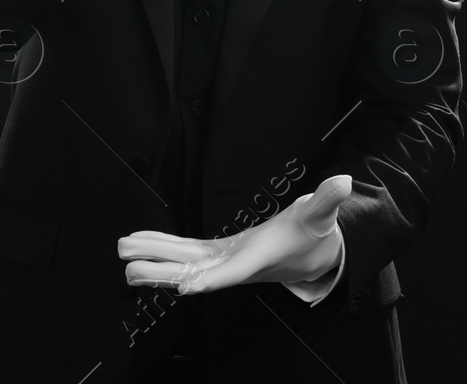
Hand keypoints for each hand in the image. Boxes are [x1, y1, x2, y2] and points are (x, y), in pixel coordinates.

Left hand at [117, 174, 349, 293]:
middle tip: (129, 270)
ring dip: (154, 259)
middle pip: (195, 271)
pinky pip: (186, 253)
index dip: (208, 279)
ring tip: (124, 254)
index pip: (231, 272)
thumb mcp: (321, 216)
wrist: (313, 256)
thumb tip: (342, 181)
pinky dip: (164, 249)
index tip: (182, 285)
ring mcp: (224, 261)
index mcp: (258, 258)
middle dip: (163, 272)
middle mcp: (235, 266)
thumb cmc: (314, 236)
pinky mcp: (219, 254)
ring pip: (184, 262)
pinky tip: (142, 245)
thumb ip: (327, 199)